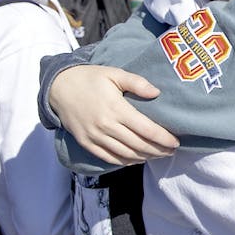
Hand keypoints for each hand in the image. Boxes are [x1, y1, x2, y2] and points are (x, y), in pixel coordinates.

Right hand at [50, 65, 180, 165]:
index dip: (163, 139)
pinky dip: (126, 161)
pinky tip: (137, 159)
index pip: (147, 129)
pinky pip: (110, 158)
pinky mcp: (86, 143)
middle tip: (171, 151)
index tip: (175, 142)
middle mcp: (106, 126)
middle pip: (139, 145)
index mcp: (116, 108)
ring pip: (126, 154)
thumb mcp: (114, 74)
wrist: (59, 88)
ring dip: (145, 157)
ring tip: (158, 156)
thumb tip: (157, 93)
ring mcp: (95, 137)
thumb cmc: (90, 78)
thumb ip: (136, 82)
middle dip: (159, 151)